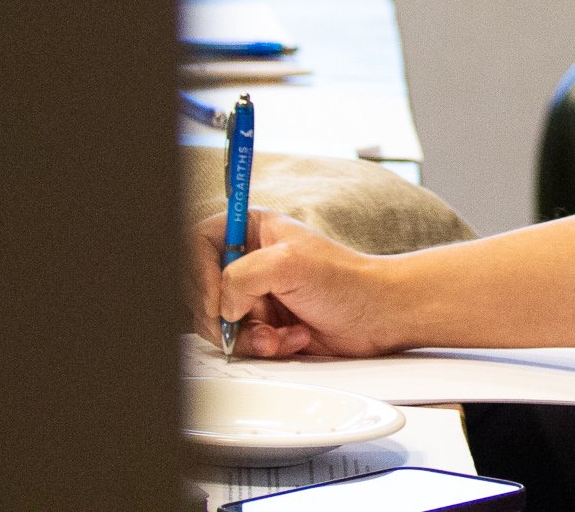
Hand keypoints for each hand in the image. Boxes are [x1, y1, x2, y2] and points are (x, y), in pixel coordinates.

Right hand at [190, 209, 401, 358]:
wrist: (376, 315)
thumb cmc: (346, 280)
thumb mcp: (287, 264)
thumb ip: (240, 277)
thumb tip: (222, 307)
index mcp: (253, 229)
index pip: (197, 241)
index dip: (199, 272)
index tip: (217, 297)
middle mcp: (250, 259)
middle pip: (201, 288)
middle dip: (223, 313)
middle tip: (246, 319)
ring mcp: (255, 294)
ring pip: (218, 322)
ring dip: (247, 335)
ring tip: (278, 332)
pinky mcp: (263, 323)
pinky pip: (240, 341)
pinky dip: (262, 346)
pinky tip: (292, 338)